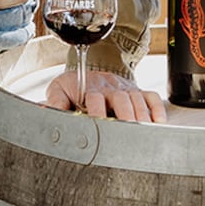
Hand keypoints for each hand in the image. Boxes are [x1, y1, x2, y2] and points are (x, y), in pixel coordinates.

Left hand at [42, 66, 165, 123]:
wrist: (91, 70)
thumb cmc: (74, 86)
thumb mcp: (59, 90)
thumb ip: (54, 102)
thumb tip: (46, 112)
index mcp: (90, 88)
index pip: (95, 98)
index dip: (97, 111)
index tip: (98, 124)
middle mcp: (111, 88)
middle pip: (121, 99)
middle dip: (125, 116)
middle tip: (127, 134)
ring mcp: (126, 89)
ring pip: (138, 100)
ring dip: (141, 116)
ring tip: (142, 134)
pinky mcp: (138, 92)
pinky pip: (152, 97)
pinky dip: (157, 109)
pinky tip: (158, 124)